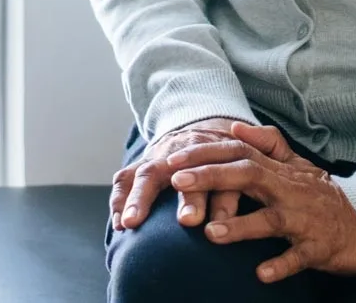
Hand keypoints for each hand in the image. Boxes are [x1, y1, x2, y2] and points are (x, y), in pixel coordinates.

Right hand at [111, 118, 264, 233]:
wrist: (204, 129)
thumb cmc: (225, 158)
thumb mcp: (236, 168)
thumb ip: (229, 194)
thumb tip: (223, 222)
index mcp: (205, 150)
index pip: (202, 173)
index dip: (198, 196)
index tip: (191, 220)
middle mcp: (177, 151)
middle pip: (159, 171)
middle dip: (150, 196)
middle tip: (146, 221)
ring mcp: (157, 156)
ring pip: (141, 172)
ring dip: (131, 198)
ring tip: (126, 224)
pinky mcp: (143, 164)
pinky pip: (124, 179)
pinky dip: (119, 200)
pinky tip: (119, 224)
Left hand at [164, 123, 355, 282]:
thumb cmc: (321, 196)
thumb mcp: (297, 166)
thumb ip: (267, 145)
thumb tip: (235, 128)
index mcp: (279, 172)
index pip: (238, 154)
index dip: (205, 153)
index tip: (173, 157)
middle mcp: (289, 191)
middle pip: (248, 176)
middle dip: (211, 177)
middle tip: (177, 181)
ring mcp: (304, 220)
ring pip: (271, 220)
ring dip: (240, 226)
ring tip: (210, 232)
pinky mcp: (319, 248)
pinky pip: (299, 257)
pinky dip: (281, 264)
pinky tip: (261, 273)